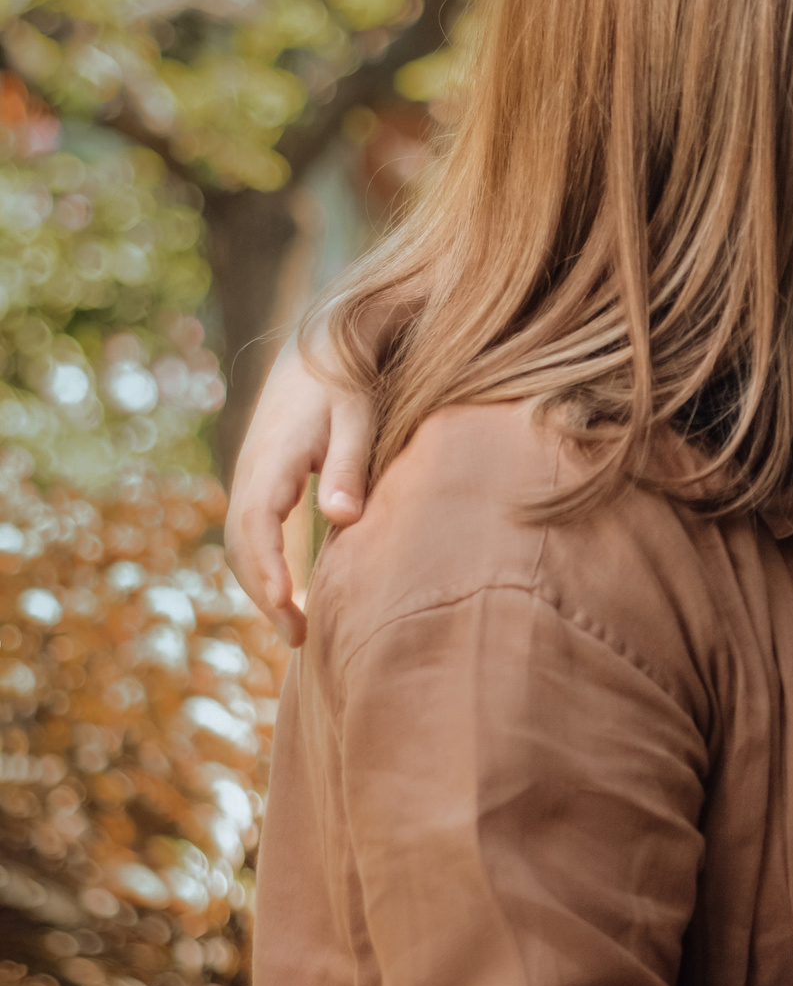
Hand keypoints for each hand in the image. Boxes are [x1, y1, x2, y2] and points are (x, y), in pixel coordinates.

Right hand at [222, 341, 374, 646]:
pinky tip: (293, 597)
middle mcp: (253, 471)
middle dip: (263, 592)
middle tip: (298, 639)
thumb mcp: (357, 413)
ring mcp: (253, 478)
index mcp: (273, 457)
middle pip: (242, 543)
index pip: (257, 521)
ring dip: (262, 587)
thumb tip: (342, 517)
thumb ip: (349, 463)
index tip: (284, 603)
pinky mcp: (264, 483)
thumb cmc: (349, 378)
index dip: (266, 565)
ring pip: (243, 543)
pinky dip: (265, 568)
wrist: (322, 347)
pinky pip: (254, 534)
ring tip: (298, 633)